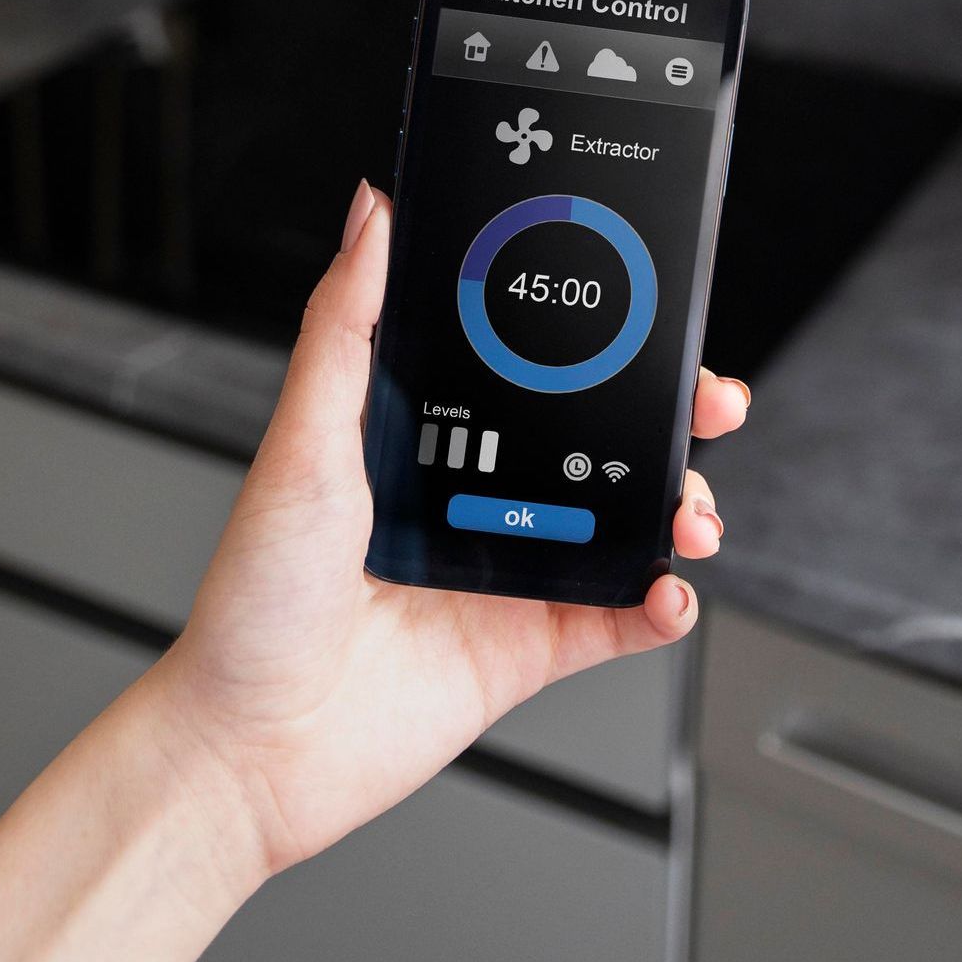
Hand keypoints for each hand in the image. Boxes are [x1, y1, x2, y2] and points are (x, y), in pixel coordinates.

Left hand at [155, 180, 747, 876]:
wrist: (251, 747)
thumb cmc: (253, 598)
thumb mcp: (301, 442)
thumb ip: (342, 326)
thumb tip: (371, 215)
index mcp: (426, 435)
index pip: (527, 367)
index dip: (592, 336)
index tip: (644, 304)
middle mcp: (475, 496)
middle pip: (597, 436)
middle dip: (669, 414)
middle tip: (710, 398)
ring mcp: (508, 570)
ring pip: (624, 521)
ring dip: (677, 507)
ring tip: (689, 513)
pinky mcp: (529, 646)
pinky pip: (619, 619)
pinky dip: (661, 604)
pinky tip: (667, 589)